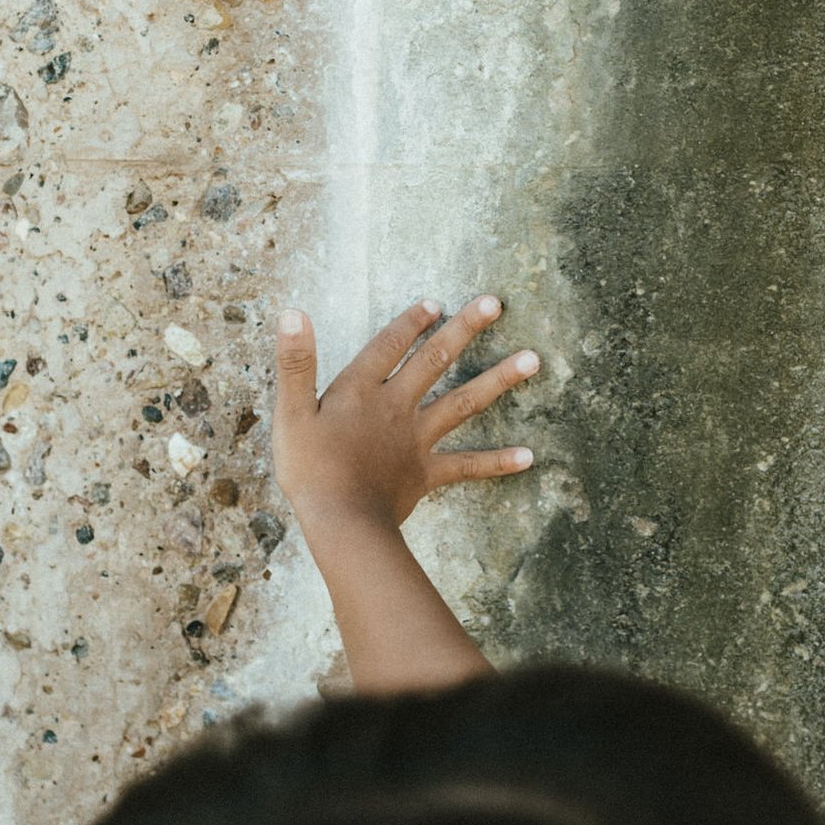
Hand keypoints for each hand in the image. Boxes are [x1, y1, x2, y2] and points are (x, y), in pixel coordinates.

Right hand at [273, 295, 538, 527]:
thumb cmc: (309, 470)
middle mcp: (396, 406)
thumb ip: (296, 362)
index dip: (409, 322)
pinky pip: (467, 465)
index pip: (388, 345)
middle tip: (496, 303)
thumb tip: (293, 312)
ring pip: (464, 402)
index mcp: (360, 390)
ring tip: (534, 359)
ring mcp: (416, 439)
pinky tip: (528, 456)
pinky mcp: (427, 473)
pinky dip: (497, 461)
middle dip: (464, 329)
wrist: (341, 522)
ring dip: (499, 379)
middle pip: (435, 360)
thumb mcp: (290, 412)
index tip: (435, 302)